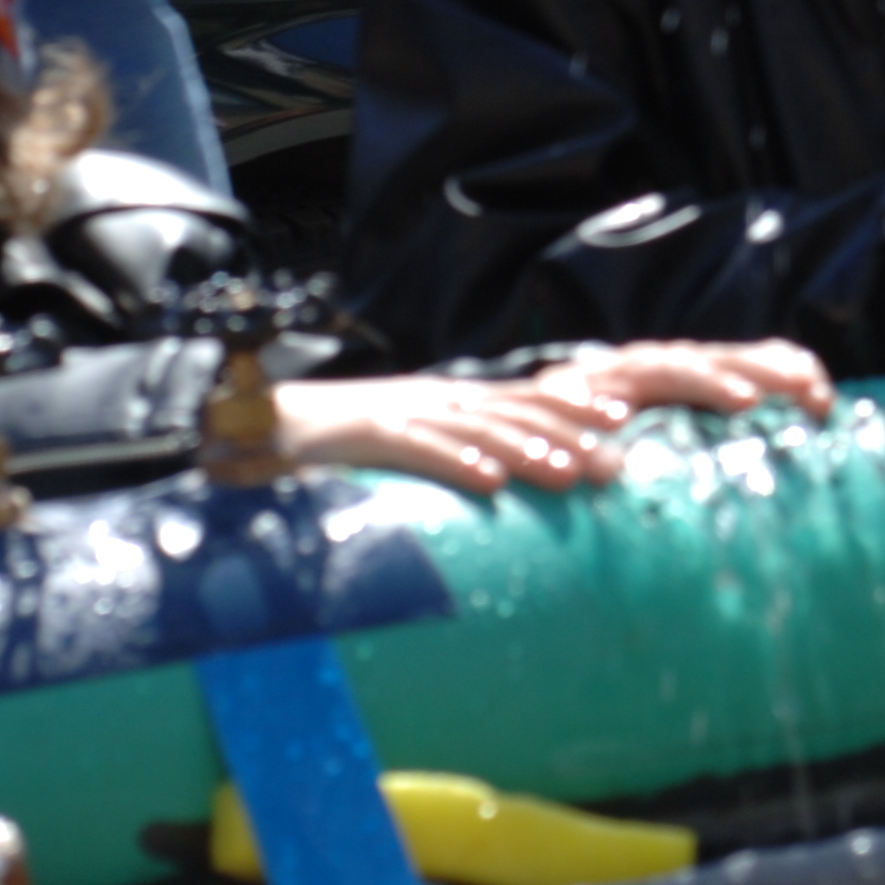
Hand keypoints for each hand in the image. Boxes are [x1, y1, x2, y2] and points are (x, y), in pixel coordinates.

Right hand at [273, 371, 638, 492]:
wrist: (258, 420)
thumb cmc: (339, 440)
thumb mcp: (411, 441)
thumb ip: (457, 452)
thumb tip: (507, 479)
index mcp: (451, 401)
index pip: (526, 401)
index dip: (576, 408)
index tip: (626, 422)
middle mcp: (437, 400)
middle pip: (516, 415)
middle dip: (572, 436)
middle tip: (619, 461)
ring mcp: (402, 414)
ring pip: (478, 431)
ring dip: (529, 452)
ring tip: (573, 475)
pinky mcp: (364, 435)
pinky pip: (417, 450)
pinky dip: (455, 463)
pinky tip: (488, 484)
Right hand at [274, 340, 833, 490]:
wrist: (284, 435)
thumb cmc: (409, 456)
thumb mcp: (504, 460)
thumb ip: (569, 465)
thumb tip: (642, 484)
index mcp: (541, 401)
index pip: (646, 376)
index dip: (720, 374)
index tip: (802, 390)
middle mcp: (503, 397)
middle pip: (599, 382)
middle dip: (678, 383)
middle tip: (749, 401)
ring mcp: (442, 410)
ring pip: (516, 417)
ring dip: (565, 436)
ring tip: (614, 461)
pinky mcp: (382, 435)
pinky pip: (424, 447)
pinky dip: (460, 460)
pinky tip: (496, 484)